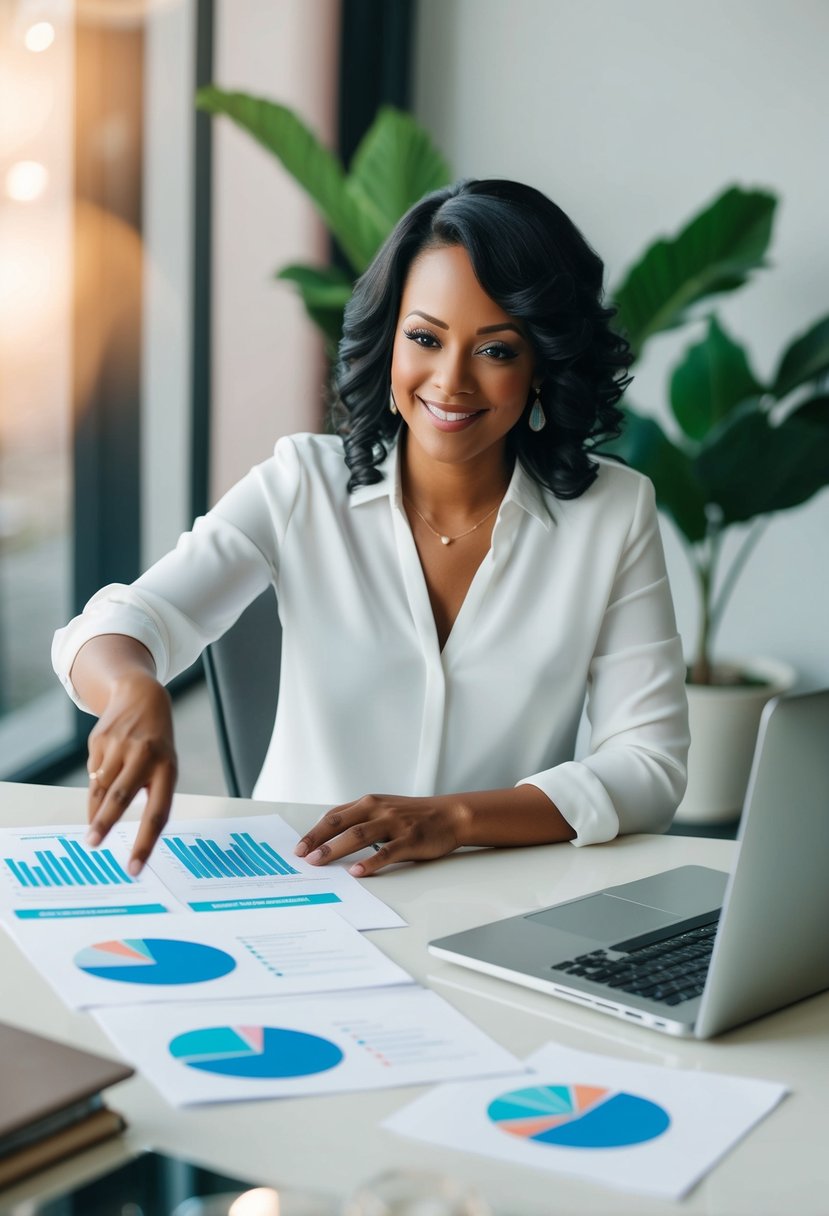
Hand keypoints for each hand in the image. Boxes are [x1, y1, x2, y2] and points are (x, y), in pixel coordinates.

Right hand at [85, 671, 177, 873]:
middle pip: (121, 798)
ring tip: (93, 833)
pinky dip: (95, 786)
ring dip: (95, 814)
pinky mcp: (100, 739)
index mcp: (168, 769)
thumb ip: (148, 793)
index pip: (158, 813)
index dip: (145, 843)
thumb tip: (114, 825)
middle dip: (104, 824)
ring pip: (101, 789)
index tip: (133, 868)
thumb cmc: (155, 745)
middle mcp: (145, 756)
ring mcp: (121, 746)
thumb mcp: (164, 766)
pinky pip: (93, 773)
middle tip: (92, 845)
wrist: (141, 697)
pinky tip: (102, 782)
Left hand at [294, 793, 469, 876]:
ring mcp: (394, 824)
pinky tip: (357, 871)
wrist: (450, 814)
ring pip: (359, 835)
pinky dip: (370, 862)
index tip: (299, 847)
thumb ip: (359, 818)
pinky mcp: (409, 839)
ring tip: (319, 861)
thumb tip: (329, 835)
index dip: (315, 831)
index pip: (334, 815)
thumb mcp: (384, 808)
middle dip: (318, 840)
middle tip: (302, 855)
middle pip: (341, 823)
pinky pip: (386, 852)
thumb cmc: (414, 815)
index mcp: (369, 803)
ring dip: (336, 849)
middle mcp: (379, 810)